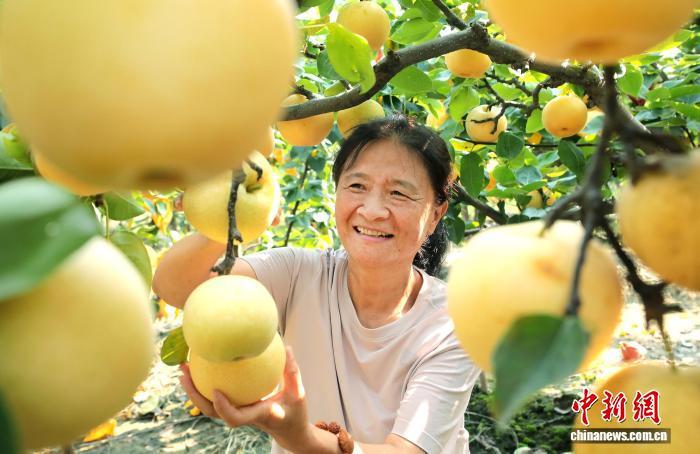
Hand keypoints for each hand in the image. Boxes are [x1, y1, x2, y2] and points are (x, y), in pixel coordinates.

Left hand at [179, 346, 313, 450]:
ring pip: (210, 408)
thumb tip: (286, 348)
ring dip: (193, 390)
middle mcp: (243, 416)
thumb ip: (292, 372)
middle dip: (195, 395)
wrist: (290, 432)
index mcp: (257, 416)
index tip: (215, 390)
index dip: (223, 407)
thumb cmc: (295, 413)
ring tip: (184, 368)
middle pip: (212, 412)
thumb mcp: (298, 394)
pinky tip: (202, 367)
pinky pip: (216, 398)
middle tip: (184, 372)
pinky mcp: (236, 408)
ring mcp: (237, 413)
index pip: (236, 418)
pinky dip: (204, 385)